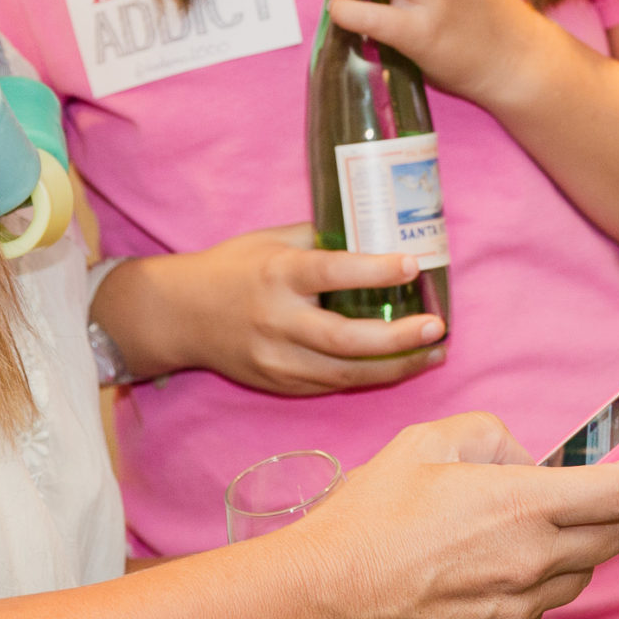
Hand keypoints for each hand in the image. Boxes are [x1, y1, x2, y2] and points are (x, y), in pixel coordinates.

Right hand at [91, 227, 446, 392]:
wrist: (179, 316)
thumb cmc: (231, 268)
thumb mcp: (271, 239)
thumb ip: (320, 239)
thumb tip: (375, 232)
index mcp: (277, 275)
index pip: (332, 274)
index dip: (375, 271)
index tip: (413, 266)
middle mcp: (277, 322)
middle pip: (347, 341)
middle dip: (400, 339)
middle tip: (438, 328)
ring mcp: (276, 361)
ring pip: (346, 373)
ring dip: (396, 366)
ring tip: (433, 352)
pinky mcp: (279, 386)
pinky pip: (332, 385)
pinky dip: (368, 376)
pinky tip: (396, 364)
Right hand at [285, 412, 618, 618]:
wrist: (322, 601)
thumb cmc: (367, 517)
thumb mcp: (424, 442)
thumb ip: (490, 435)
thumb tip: (523, 458)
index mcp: (523, 505)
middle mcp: (535, 563)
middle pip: (615, 533)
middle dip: (615, 502)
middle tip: (590, 479)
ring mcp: (520, 611)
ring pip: (579, 572)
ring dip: (573, 542)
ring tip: (520, 522)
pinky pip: (540, 605)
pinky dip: (535, 578)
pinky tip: (487, 562)